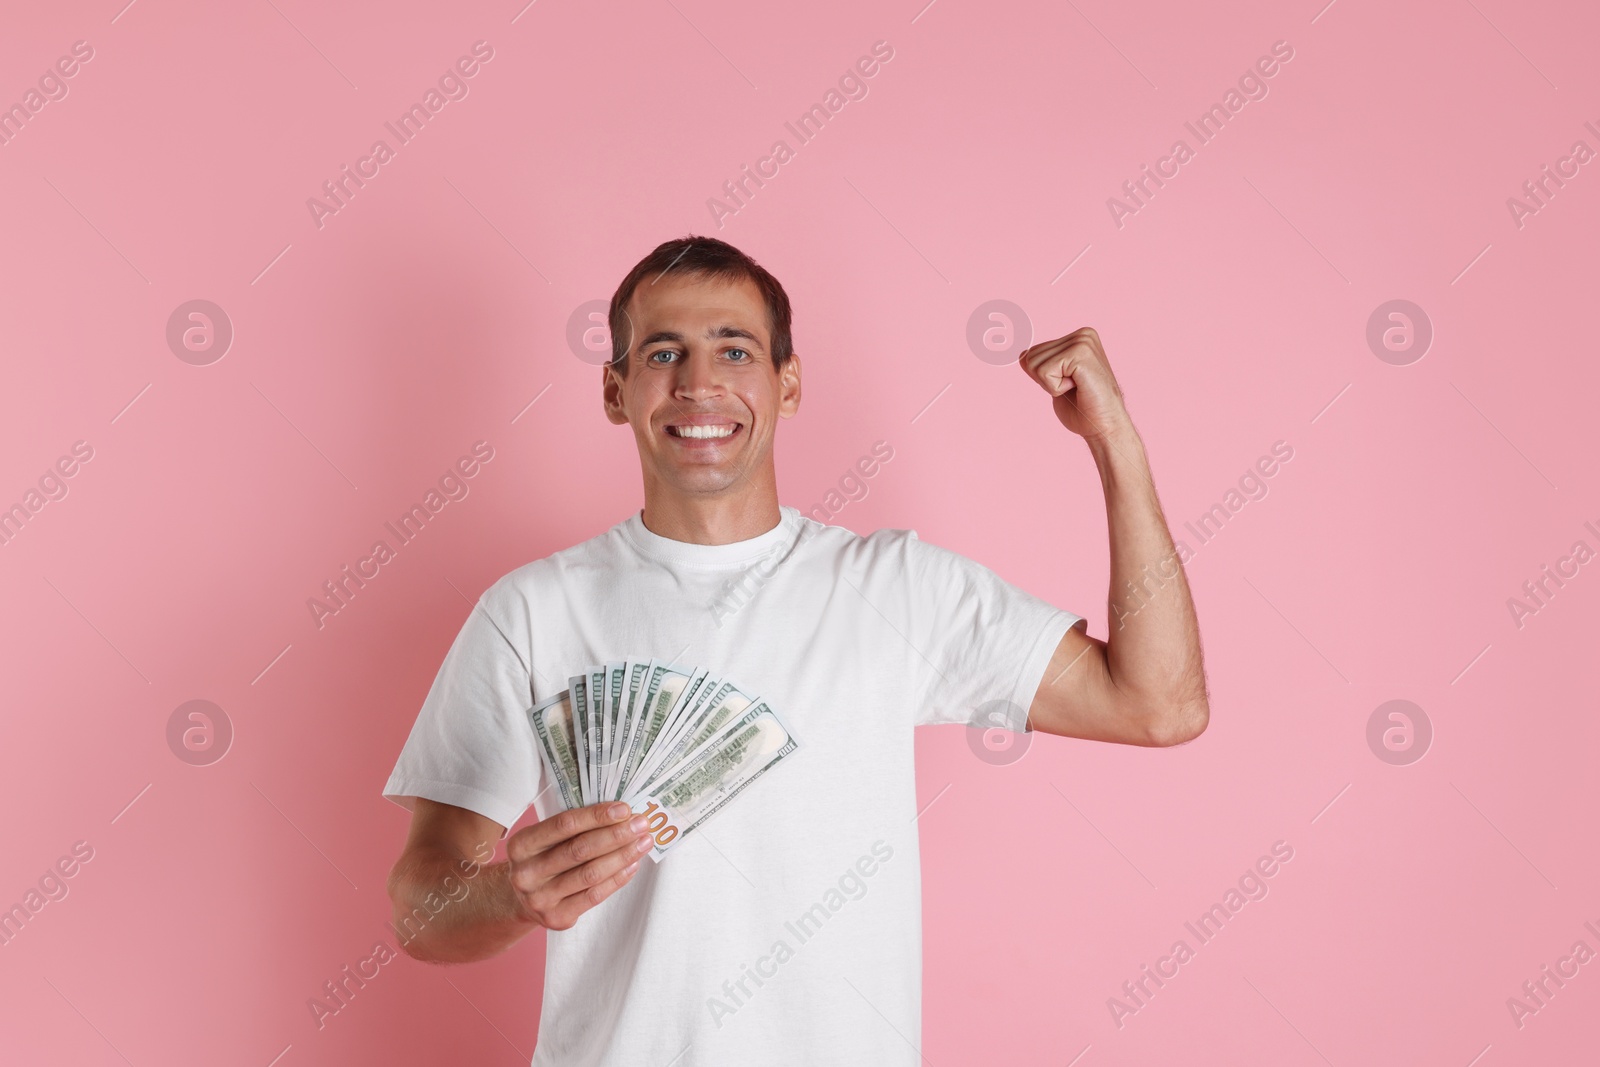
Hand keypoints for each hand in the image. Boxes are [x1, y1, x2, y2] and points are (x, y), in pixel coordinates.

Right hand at [506, 802, 653, 930]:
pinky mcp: (556, 918)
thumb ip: (573, 827)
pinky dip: (617, 879)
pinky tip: (632, 865)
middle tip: (641, 824)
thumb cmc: (543, 859)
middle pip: (580, 850)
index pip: (563, 825)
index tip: (624, 809)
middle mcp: (526, 873)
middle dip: (616, 835)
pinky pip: (594, 896)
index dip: (596, 816)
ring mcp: (540, 899)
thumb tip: (619, 814)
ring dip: (622, 856)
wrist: (524, 900)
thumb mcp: (544, 840)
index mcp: (521, 845)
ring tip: (643, 843)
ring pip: (590, 874)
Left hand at [1018, 327, 1132, 440]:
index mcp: (1078, 337)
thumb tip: (1021, 354)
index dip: (1043, 377)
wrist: (1105, 427)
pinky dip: (1055, 388)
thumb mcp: (1056, 382)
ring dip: (1051, 385)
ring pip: (1034, 364)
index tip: (1069, 385)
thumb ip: (1042, 364)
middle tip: (1072, 389)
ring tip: (1076, 388)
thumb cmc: (1083, 409)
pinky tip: (1078, 388)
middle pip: (1030, 356)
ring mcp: (1083, 341)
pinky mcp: (1081, 353)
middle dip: (1045, 380)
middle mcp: (1082, 334)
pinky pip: (1044, 372)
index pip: (1032, 353)